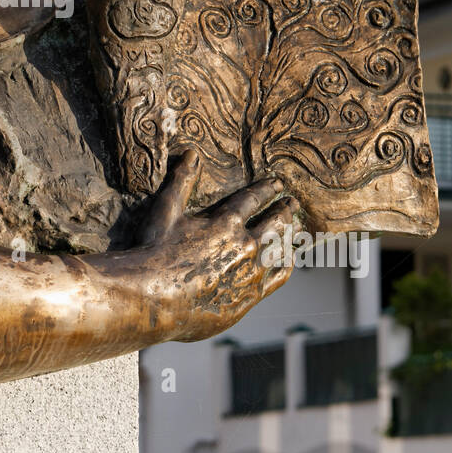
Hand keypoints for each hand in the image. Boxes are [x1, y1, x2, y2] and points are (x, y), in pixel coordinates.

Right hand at [133, 149, 304, 341]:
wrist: (154, 300)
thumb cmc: (155, 253)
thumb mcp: (166, 212)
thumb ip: (181, 182)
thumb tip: (191, 152)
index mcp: (226, 222)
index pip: (254, 198)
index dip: (268, 188)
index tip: (279, 182)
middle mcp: (245, 245)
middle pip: (275, 222)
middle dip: (286, 209)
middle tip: (293, 202)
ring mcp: (251, 273)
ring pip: (281, 248)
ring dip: (290, 235)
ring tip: (296, 228)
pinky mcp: (250, 297)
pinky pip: (278, 277)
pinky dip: (286, 264)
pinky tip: (288, 260)